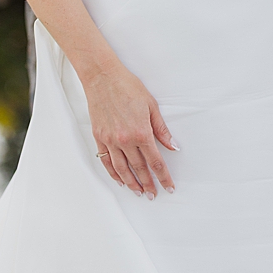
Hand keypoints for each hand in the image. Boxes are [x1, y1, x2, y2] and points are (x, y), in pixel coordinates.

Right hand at [82, 60, 174, 195]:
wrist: (102, 77)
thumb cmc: (128, 88)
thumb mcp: (152, 107)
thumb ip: (162, 130)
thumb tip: (174, 147)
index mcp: (141, 133)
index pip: (156, 162)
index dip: (163, 177)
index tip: (169, 187)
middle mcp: (125, 140)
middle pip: (139, 168)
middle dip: (148, 184)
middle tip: (154, 195)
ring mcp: (110, 139)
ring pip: (121, 168)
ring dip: (131, 182)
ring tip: (139, 192)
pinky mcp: (98, 136)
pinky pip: (106, 159)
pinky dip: (112, 172)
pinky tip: (119, 179)